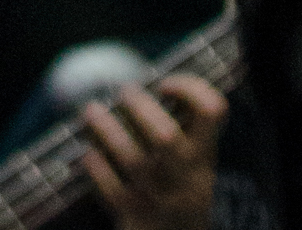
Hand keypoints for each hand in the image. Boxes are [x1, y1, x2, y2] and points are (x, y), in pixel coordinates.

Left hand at [78, 74, 225, 229]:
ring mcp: (161, 200)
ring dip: (107, 129)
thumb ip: (180, 131)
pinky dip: (97, 167)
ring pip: (133, 160)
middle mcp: (186, 178)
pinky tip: (89, 154)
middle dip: (139, 107)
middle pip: (166, 136)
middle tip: (123, 93)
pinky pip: (112, 188)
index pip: (212, 112)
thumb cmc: (178, 193)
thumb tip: (141, 85)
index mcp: (203, 159)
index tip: (164, 85)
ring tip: (91, 112)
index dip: (190, 89)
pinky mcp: (135, 219)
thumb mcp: (192, 164)